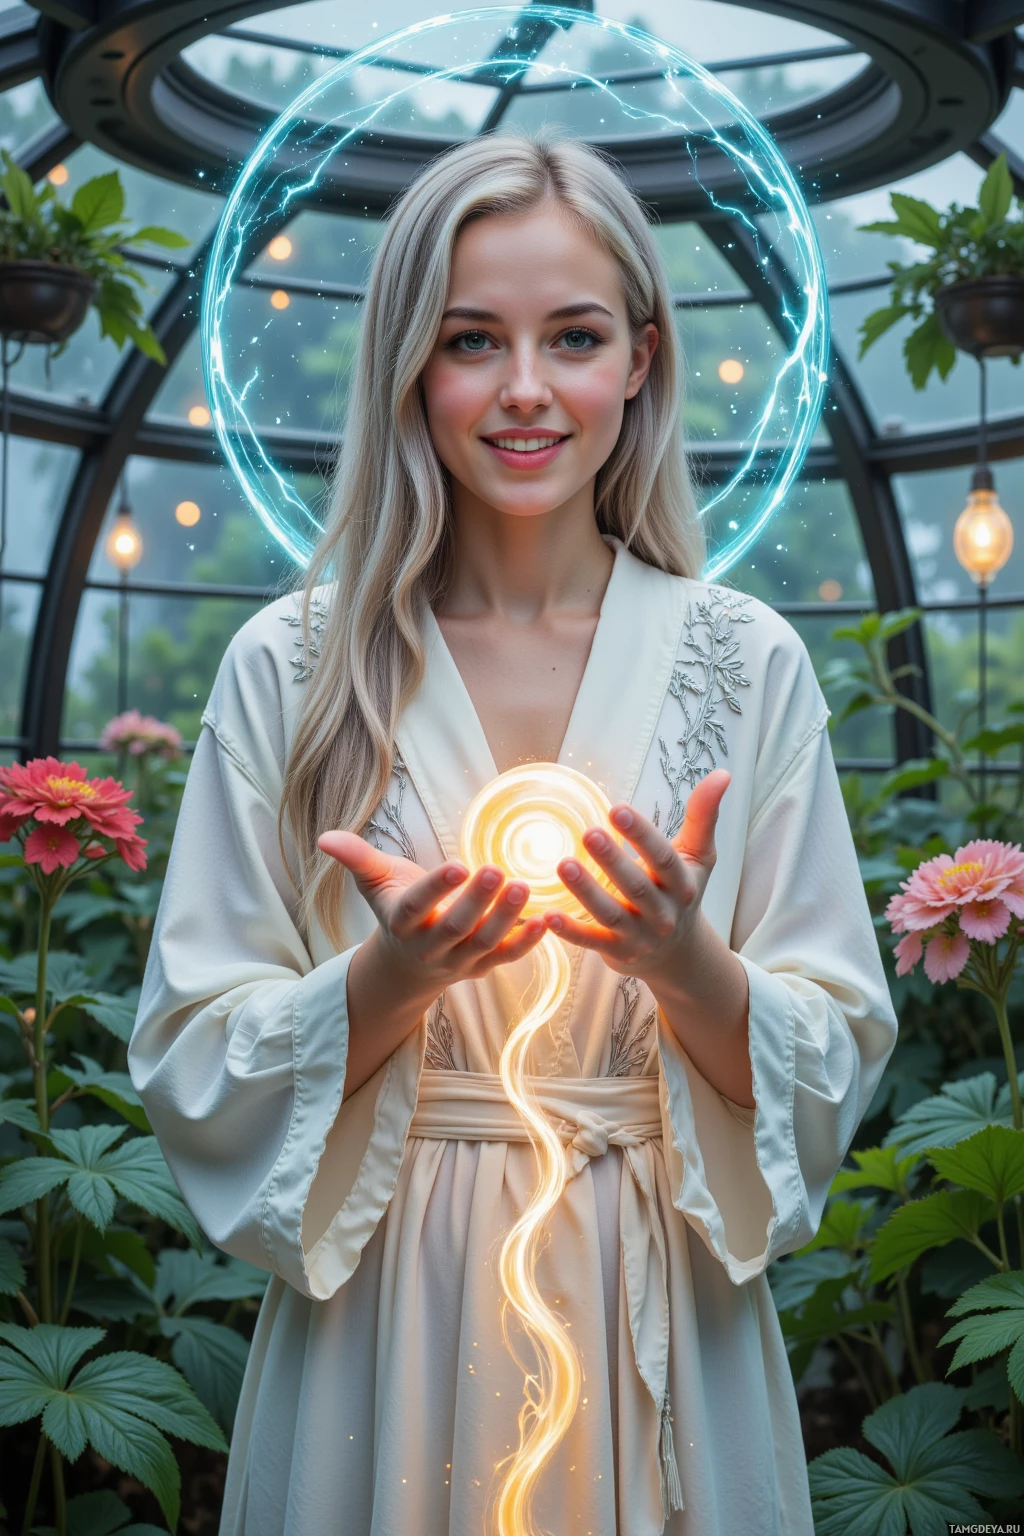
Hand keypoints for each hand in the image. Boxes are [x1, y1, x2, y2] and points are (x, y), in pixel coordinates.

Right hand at [317, 831, 545, 1003]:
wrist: (406, 965)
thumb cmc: (395, 908)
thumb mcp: (375, 882)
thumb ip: (356, 858)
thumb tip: (323, 836)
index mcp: (401, 923)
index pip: (416, 906)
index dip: (435, 889)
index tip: (456, 865)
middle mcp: (429, 947)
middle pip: (454, 927)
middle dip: (477, 901)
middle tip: (497, 870)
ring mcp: (457, 961)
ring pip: (483, 943)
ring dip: (506, 919)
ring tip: (523, 887)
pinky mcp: (482, 967)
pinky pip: (506, 958)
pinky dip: (527, 943)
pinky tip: (546, 920)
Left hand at [543, 768, 730, 985]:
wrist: (679, 954)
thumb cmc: (682, 892)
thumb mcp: (698, 856)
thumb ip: (704, 816)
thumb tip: (723, 773)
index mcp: (682, 884)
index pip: (663, 858)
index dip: (641, 835)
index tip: (617, 810)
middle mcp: (663, 913)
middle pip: (636, 887)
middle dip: (612, 861)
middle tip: (588, 833)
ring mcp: (639, 936)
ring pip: (610, 914)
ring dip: (586, 892)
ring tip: (563, 865)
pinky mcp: (617, 953)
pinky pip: (591, 942)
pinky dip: (570, 932)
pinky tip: (548, 915)